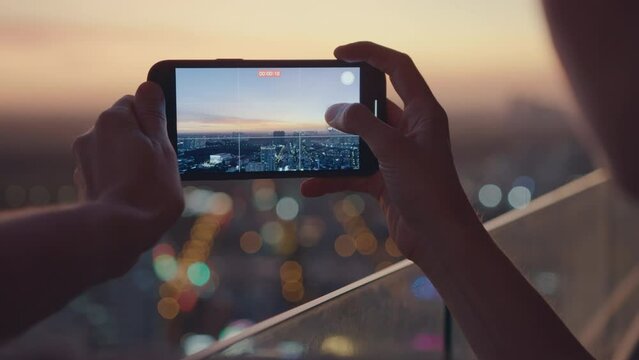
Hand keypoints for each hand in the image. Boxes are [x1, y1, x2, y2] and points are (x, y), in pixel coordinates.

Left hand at [73, 82, 183, 262]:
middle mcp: (92, 134)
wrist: (118, 232)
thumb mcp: (162, 146)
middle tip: (161, 163)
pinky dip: (118, 178)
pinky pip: (106, 172)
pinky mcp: (84, 184)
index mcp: (113, 119)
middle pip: (124, 127)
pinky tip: (133, 195)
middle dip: (141, 140)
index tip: (166, 138)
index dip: (155, 120)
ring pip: (115, 151)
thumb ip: (154, 114)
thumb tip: (149, 87)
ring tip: (148, 184)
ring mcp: (84, 160)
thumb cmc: (148, 188)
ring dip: (129, 160)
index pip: (136, 103)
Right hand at [301, 42, 477, 261]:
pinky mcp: (385, 179)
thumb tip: (334, 110)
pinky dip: (334, 177)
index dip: (370, 54)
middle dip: (345, 106)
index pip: (397, 68)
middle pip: (372, 105)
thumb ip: (363, 125)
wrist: (439, 239)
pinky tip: (312, 185)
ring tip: (312, 145)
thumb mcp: (393, 151)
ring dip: (336, 147)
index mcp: (422, 113)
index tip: (339, 53)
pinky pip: (354, 171)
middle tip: (319, 101)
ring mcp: (397, 155)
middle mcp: (410, 130)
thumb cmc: (429, 192)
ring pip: (359, 141)